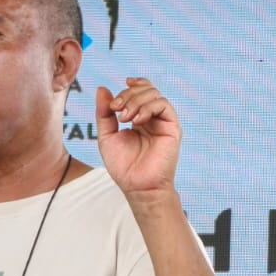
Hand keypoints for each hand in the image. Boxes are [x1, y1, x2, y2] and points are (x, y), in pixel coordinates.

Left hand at [96, 77, 180, 197]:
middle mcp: (153, 118)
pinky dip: (148, 107)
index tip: (114, 100)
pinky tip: (137, 120)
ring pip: (154, 95)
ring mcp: (163, 122)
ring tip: (124, 118)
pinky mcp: (172, 128)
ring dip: (135, 101)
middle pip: (146, 90)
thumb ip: (104, 113)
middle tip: (116, 109)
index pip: (140, 92)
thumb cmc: (123, 166)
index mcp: (139, 119)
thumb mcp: (107, 135)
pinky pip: (163, 106)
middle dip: (128, 95)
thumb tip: (102, 88)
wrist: (137, 186)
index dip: (130, 88)